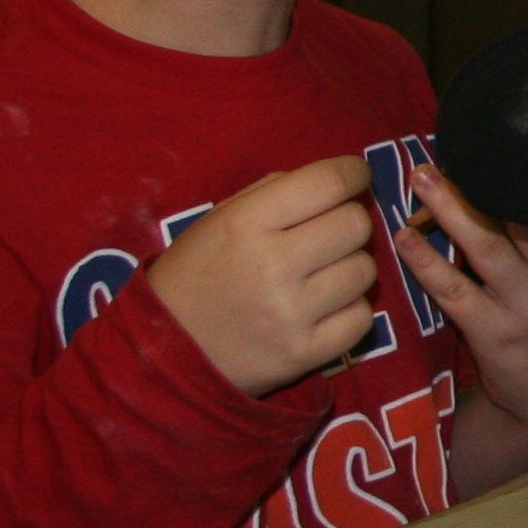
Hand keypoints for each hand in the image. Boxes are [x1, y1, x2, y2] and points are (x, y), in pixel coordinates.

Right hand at [147, 156, 380, 395]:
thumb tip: (338, 179)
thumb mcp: (219, 219)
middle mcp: (273, 265)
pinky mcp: (304, 354)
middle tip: (330, 234)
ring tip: (322, 275)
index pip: (328, 182)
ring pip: (366, 271)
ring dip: (351, 267)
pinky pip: (362, 319)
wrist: (161, 353)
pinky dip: (350, 310)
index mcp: (247, 223)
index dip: (353, 173)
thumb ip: (275, 192)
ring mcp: (291, 314)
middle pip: (357, 224)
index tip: (356, 177)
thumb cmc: (195, 274)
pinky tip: (325, 309)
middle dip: (349, 222)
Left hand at [393, 169, 527, 440]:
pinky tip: (405, 240)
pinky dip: (426, 262)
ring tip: (419, 180)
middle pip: (515, 212)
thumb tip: (501, 188)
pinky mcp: (494, 332)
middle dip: (479, 177)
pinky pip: (454, 290)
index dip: (517, 167)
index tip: (489, 136)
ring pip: (484, 244)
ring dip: (448, 208)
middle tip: (444, 148)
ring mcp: (524, 302)